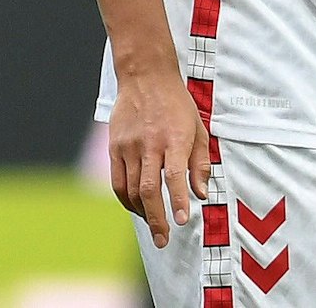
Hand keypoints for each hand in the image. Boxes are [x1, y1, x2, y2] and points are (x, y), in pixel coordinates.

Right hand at [108, 66, 210, 248]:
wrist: (145, 76)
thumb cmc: (176, 104)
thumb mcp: (198, 129)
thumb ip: (200, 164)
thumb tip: (201, 194)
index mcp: (174, 139)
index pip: (175, 176)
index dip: (178, 201)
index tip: (182, 220)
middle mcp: (150, 144)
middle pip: (149, 189)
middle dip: (157, 219)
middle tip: (164, 240)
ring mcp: (129, 145)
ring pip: (132, 189)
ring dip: (143, 212)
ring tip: (154, 226)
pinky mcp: (115, 146)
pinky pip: (117, 181)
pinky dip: (126, 199)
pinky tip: (136, 208)